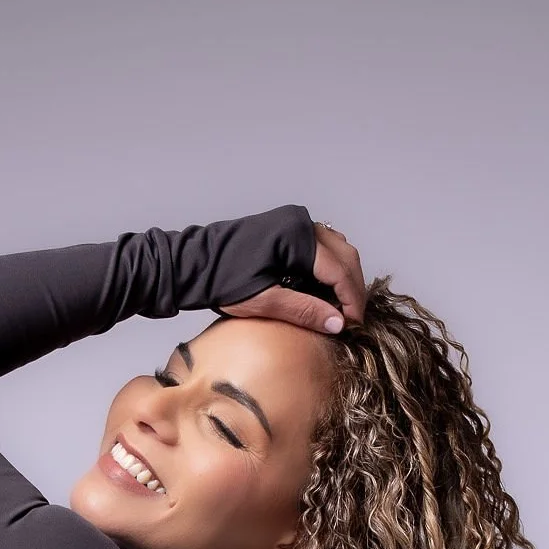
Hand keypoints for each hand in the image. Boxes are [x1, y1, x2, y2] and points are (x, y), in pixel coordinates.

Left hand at [218, 220, 366, 333]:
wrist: (194, 263)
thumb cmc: (222, 281)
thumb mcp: (263, 302)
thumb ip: (303, 311)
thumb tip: (338, 324)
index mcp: (297, 237)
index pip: (339, 270)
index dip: (351, 300)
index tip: (353, 326)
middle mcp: (301, 222)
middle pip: (345, 257)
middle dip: (352, 289)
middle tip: (352, 320)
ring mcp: (296, 222)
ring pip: (338, 250)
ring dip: (344, 278)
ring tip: (340, 309)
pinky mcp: (289, 228)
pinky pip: (323, 247)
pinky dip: (331, 268)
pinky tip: (325, 291)